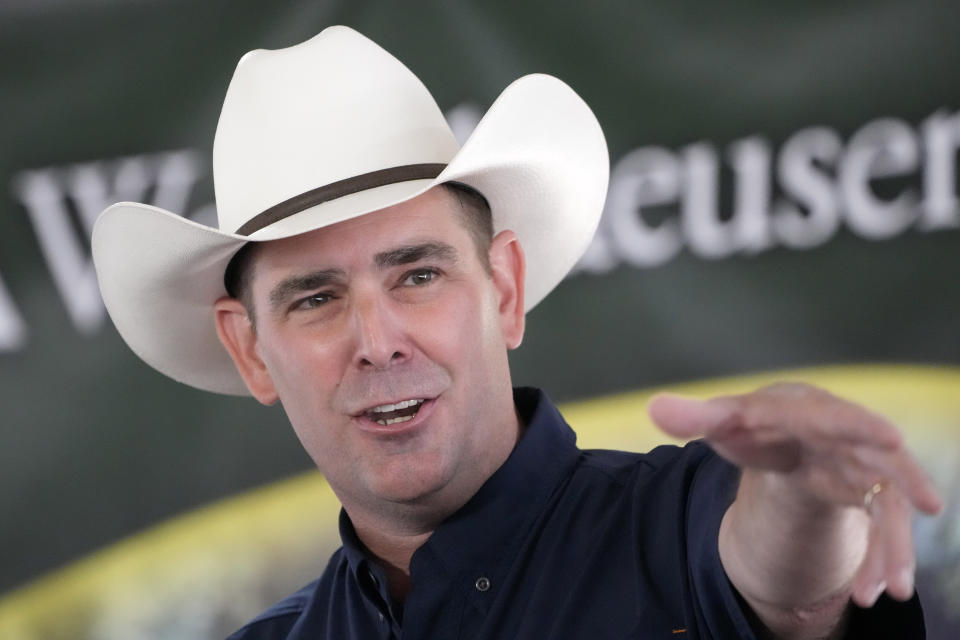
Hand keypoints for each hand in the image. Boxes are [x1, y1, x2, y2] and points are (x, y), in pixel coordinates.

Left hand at [648, 382, 942, 608]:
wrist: (785, 434)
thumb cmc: (755, 424)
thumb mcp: (725, 422)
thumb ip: (694, 417)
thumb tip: (654, 408)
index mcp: (808, 412)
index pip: (835, 416)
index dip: (860, 426)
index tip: (890, 438)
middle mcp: (846, 437)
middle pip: (880, 458)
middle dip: (903, 478)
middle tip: (928, 503)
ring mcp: (863, 468)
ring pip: (889, 504)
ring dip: (893, 544)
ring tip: (891, 589)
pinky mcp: (870, 498)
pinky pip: (883, 530)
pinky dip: (880, 559)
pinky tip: (870, 594)